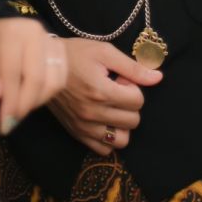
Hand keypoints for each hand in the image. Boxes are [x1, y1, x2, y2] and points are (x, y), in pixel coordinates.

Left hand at [0, 19, 68, 136]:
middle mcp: (34, 34)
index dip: (10, 100)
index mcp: (11, 33)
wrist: (4, 23)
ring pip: (53, 81)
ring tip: (20, 109)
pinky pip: (61, 78)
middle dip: (24, 105)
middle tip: (12, 122)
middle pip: (36, 78)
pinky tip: (32, 98)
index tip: (5, 124)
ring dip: (37, 102)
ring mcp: (50, 40)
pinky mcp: (61, 48)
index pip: (13, 71)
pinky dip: (48, 94)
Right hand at [47, 38, 162, 156]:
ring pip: (121, 140)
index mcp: (102, 91)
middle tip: (115, 90)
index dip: (133, 86)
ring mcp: (84, 126)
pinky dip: (108, 138)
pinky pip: (103, 149)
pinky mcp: (77, 133)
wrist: (43, 64)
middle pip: (133, 120)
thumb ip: (132, 67)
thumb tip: (158, 78)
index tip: (119, 78)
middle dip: (129, 104)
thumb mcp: (104, 52)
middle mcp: (93, 113)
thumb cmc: (75, 54)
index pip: (138, 100)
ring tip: (111, 107)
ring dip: (122, 124)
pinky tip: (103, 120)